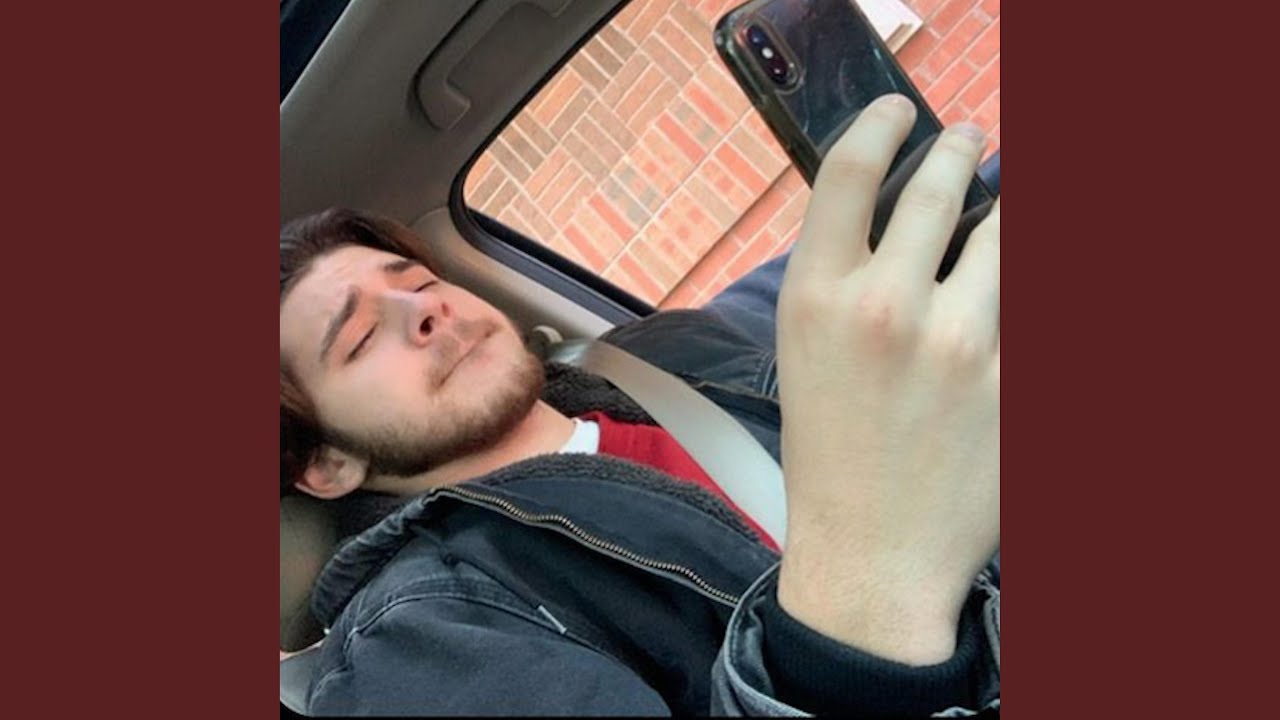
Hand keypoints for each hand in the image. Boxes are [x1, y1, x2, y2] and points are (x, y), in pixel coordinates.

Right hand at [774, 94, 998, 664]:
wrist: (873, 552)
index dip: (881, 124)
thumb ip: (840, 277)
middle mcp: (887, 306)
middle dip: (959, 147)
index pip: (852, 170)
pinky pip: (1029, 300)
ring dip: (1002, 212)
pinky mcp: (1014, 377)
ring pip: (1004, 230)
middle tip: (968, 141)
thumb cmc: (829, 452)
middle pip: (938, 183)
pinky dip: (1017, 288)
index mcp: (817, 298)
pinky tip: (1001, 298)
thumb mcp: (804, 351)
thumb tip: (895, 213)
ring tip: (998, 214)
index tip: (900, 113)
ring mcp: (959, 341)